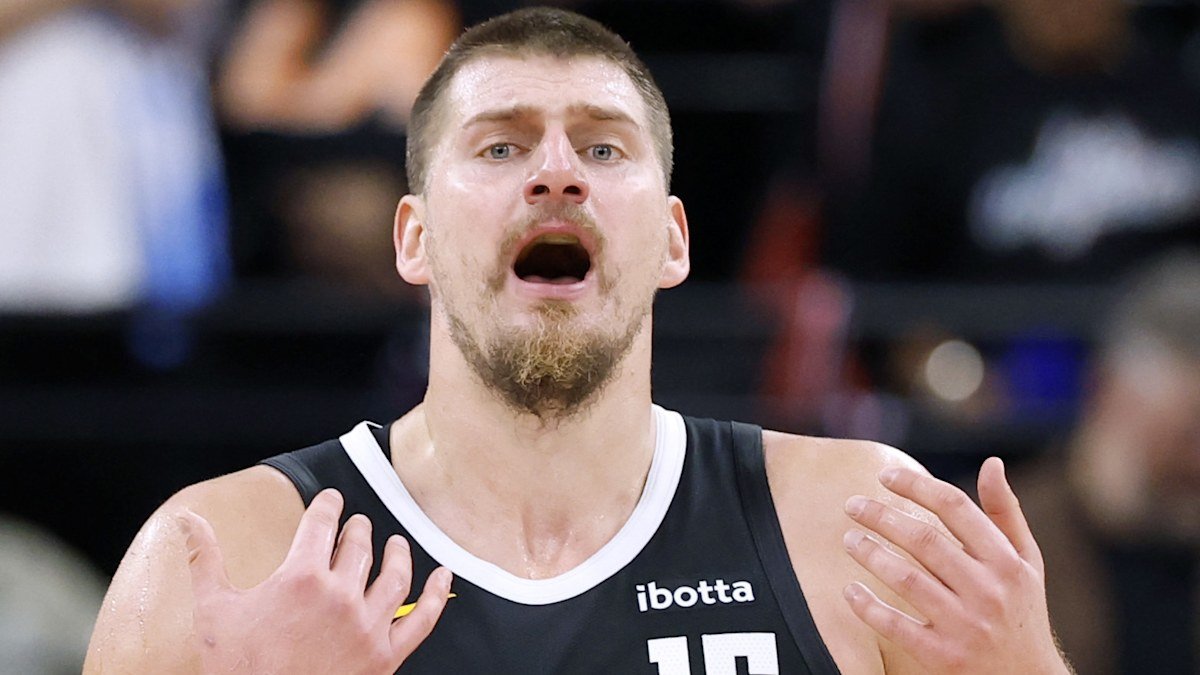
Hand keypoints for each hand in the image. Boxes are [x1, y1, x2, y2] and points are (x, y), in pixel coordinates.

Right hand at [179, 488, 451, 674]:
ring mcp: (367, 626)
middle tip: (356, 525)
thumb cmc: (236, 670)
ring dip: (396, 552)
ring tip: (394, 542)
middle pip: (358, 546)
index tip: (331, 500)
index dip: (328, 505)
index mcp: (301, 578)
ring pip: (393, 575)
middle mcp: (341, 596)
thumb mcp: (213, 612)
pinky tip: (442, 576)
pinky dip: (435, 594)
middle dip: (357, 530)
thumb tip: (189, 519)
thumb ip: (205, 559)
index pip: (321, 523)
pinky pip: (421, 618)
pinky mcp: (385, 656)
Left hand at [842, 457, 1070, 673]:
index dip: (916, 486)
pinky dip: (868, 606)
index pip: (955, 508)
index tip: (884, 476)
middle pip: (924, 540)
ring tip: (848, 539)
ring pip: (907, 580)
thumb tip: (992, 463)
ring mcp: (966, 626)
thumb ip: (1005, 513)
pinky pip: (896, 626)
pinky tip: (850, 590)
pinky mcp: (944, 657)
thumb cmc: (1022, 610)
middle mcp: (988, 591)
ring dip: (870, 554)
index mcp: (1007, 562)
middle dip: (881, 517)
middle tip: (852, 505)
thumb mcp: (1027, 561)